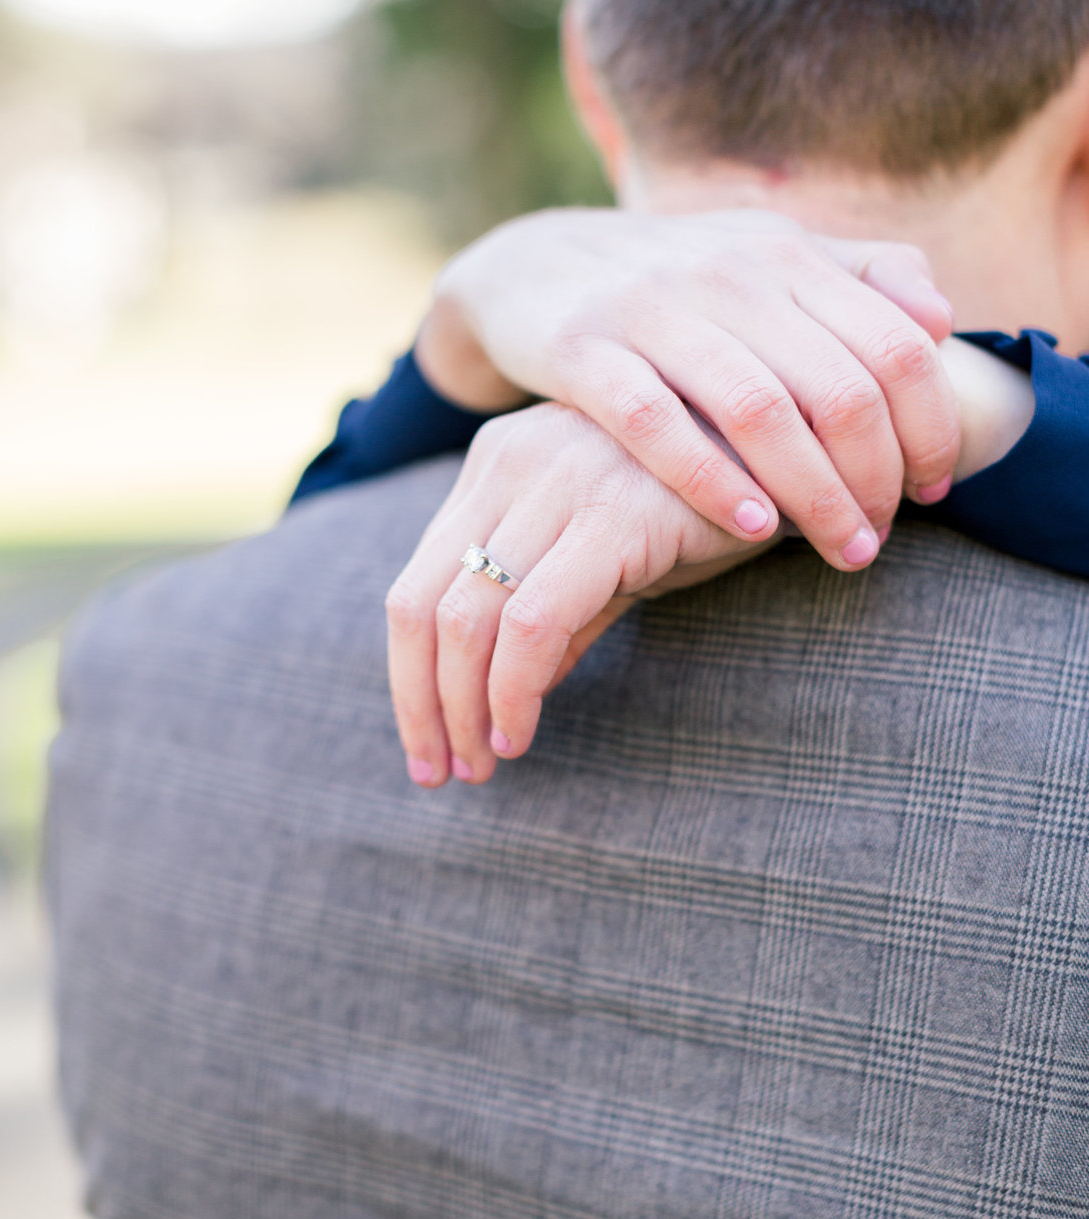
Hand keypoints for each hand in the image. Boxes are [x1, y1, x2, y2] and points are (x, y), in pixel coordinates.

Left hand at [386, 403, 767, 786]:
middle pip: (421, 605)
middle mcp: (512, 461)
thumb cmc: (715, 501)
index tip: (429, 746)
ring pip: (466, 618)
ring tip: (486, 765)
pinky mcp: (611, 514)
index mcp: (497, 463)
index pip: (416, 583)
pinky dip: (512, 690)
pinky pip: (532, 622)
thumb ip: (554, 617)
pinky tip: (520, 733)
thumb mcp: (613, 559)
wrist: (810, 443)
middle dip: (424, 705)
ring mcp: (557, 482)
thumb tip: (501, 700)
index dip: (409, 677)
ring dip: (463, 710)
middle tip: (445, 775)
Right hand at [415, 207, 960, 571]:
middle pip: (839, 388)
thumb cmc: (679, 280)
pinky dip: (712, 482)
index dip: (932, 426)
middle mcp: (727, 273)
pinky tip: (754, 528)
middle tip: (879, 538)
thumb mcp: (770, 256)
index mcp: (785, 254)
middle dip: (875, 480)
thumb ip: (864, 276)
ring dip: (813, 496)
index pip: (897, 345)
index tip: (934, 489)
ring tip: (839, 550)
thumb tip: (942, 321)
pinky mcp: (582, 350)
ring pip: (758, 411)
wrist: (535, 262)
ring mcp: (650, 308)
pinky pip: (656, 426)